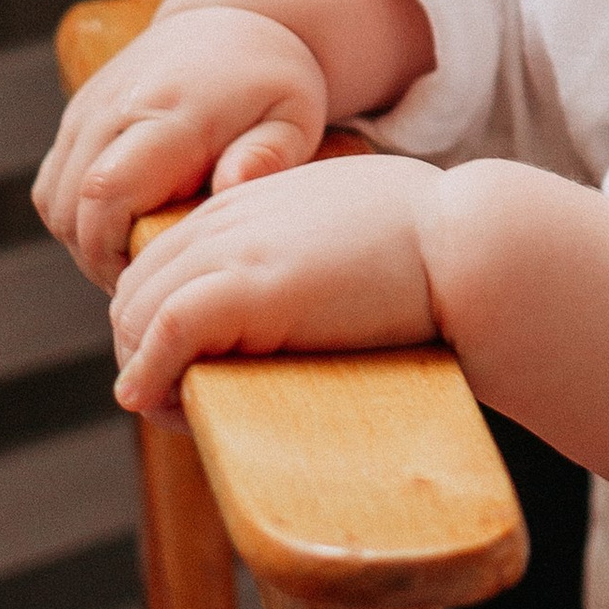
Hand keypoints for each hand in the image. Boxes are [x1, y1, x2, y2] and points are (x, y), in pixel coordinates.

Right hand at [35, 3, 328, 287]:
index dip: (114, 251)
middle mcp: (113, 108)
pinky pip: (53, 185)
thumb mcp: (292, 114)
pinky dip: (76, 219)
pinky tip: (124, 231)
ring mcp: (86, 110)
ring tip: (139, 258)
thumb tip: (232, 186)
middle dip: (99, 258)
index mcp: (169, 113)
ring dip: (85, 242)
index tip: (153, 277)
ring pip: (53, 200)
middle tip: (150, 282)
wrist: (230, 21)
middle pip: (70, 206)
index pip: (106, 192)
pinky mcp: (75, 117)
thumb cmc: (270, 78)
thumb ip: (269, 155)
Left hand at [109, 152, 444, 413]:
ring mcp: (233, 249)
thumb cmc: (436, 242)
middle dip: (141, 349)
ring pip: (136, 312)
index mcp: (251, 197)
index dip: (158, 319)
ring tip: (176, 410)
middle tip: (173, 398)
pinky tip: (161, 403)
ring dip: (143, 371)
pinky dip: (150, 373)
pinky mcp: (245, 288)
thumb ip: (307, 243)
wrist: (472, 241)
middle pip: (136, 288)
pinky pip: (163, 332)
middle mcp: (228, 217)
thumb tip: (312, 288)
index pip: (164, 260)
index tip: (185, 364)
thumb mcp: (350, 224)